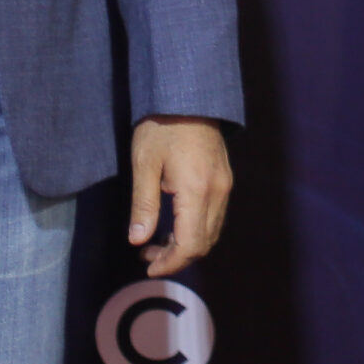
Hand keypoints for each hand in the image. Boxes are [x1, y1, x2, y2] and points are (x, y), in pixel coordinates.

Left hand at [129, 117, 232, 277]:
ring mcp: (225, 186)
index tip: (149, 267)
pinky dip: (196, 230)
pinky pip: (214, 217)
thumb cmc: (161, 127)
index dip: (171, 263)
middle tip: (147, 256)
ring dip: (187, 245)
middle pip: (204, 243)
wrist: (189, 96)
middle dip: (176, 257)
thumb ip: (144, 205)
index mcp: (197, 190)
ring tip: (156, 242)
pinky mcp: (225, 180)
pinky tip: (174, 225)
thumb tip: (138, 241)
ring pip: (211, 232)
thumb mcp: (144, 164)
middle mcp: (217, 192)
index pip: (190, 244)